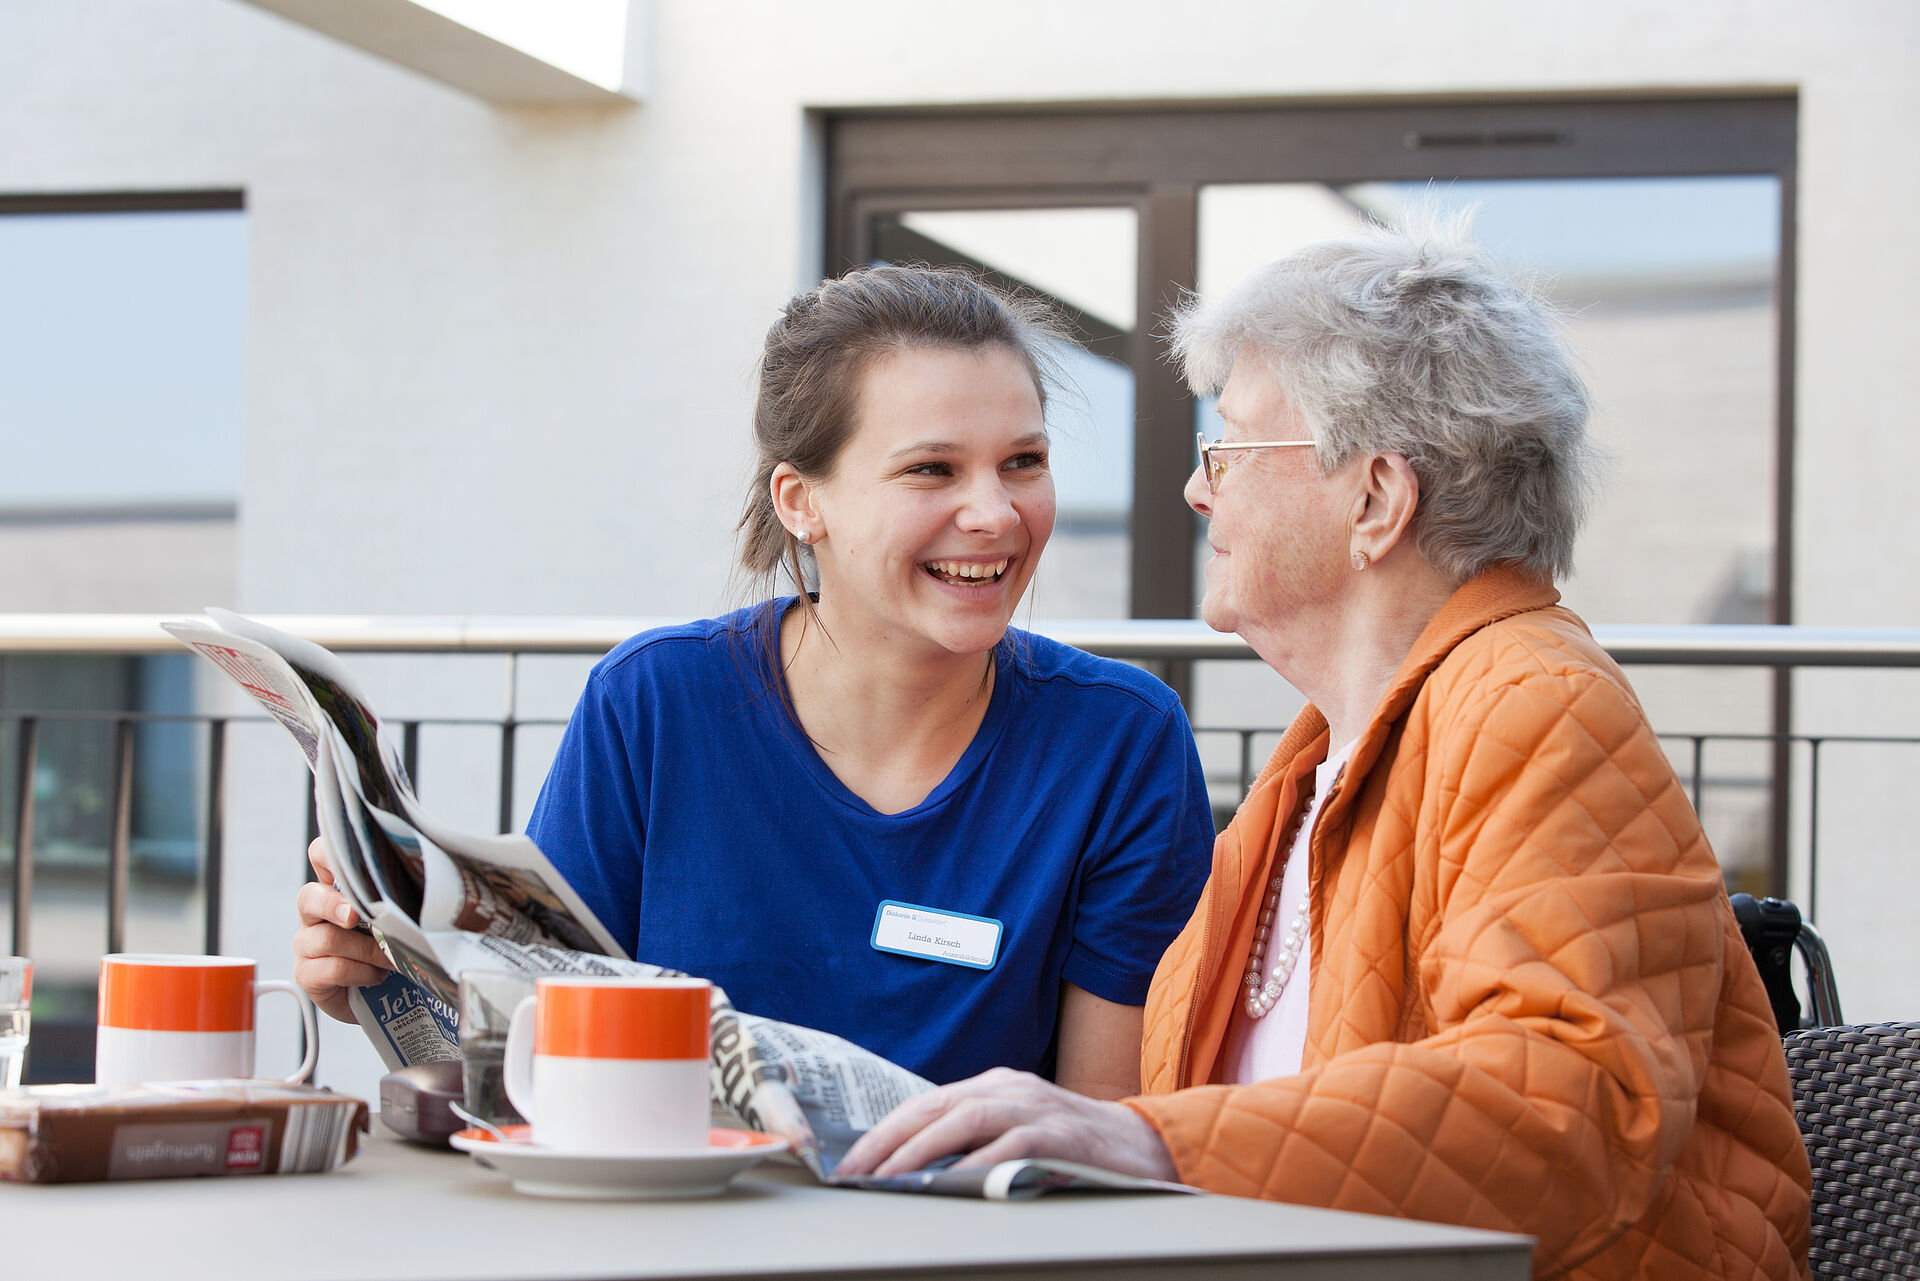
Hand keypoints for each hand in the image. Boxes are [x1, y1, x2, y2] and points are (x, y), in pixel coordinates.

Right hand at [292, 837, 393, 1023]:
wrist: (384, 995)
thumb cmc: (390, 946)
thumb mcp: (397, 918)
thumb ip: (398, 899)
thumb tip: (429, 887)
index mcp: (336, 891)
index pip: (319, 858)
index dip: (326, 855)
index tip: (349, 864)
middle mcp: (315, 914)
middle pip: (308, 897)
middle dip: (334, 905)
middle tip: (355, 916)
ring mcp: (306, 944)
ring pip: (326, 939)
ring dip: (366, 950)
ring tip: (389, 959)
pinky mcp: (307, 974)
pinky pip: (330, 969)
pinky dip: (361, 973)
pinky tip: (377, 976)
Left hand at [834, 1067, 1177, 1180]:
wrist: (1146, 1145)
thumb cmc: (1075, 1147)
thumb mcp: (1018, 1132)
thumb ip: (977, 1140)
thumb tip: (917, 1169)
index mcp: (994, 1085)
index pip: (926, 1103)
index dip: (885, 1132)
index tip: (852, 1162)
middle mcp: (1010, 1088)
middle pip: (935, 1107)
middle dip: (888, 1141)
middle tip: (854, 1173)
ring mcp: (1036, 1106)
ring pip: (964, 1120)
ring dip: (921, 1151)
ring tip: (888, 1178)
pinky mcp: (1061, 1133)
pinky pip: (1010, 1145)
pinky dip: (977, 1163)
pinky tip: (950, 1182)